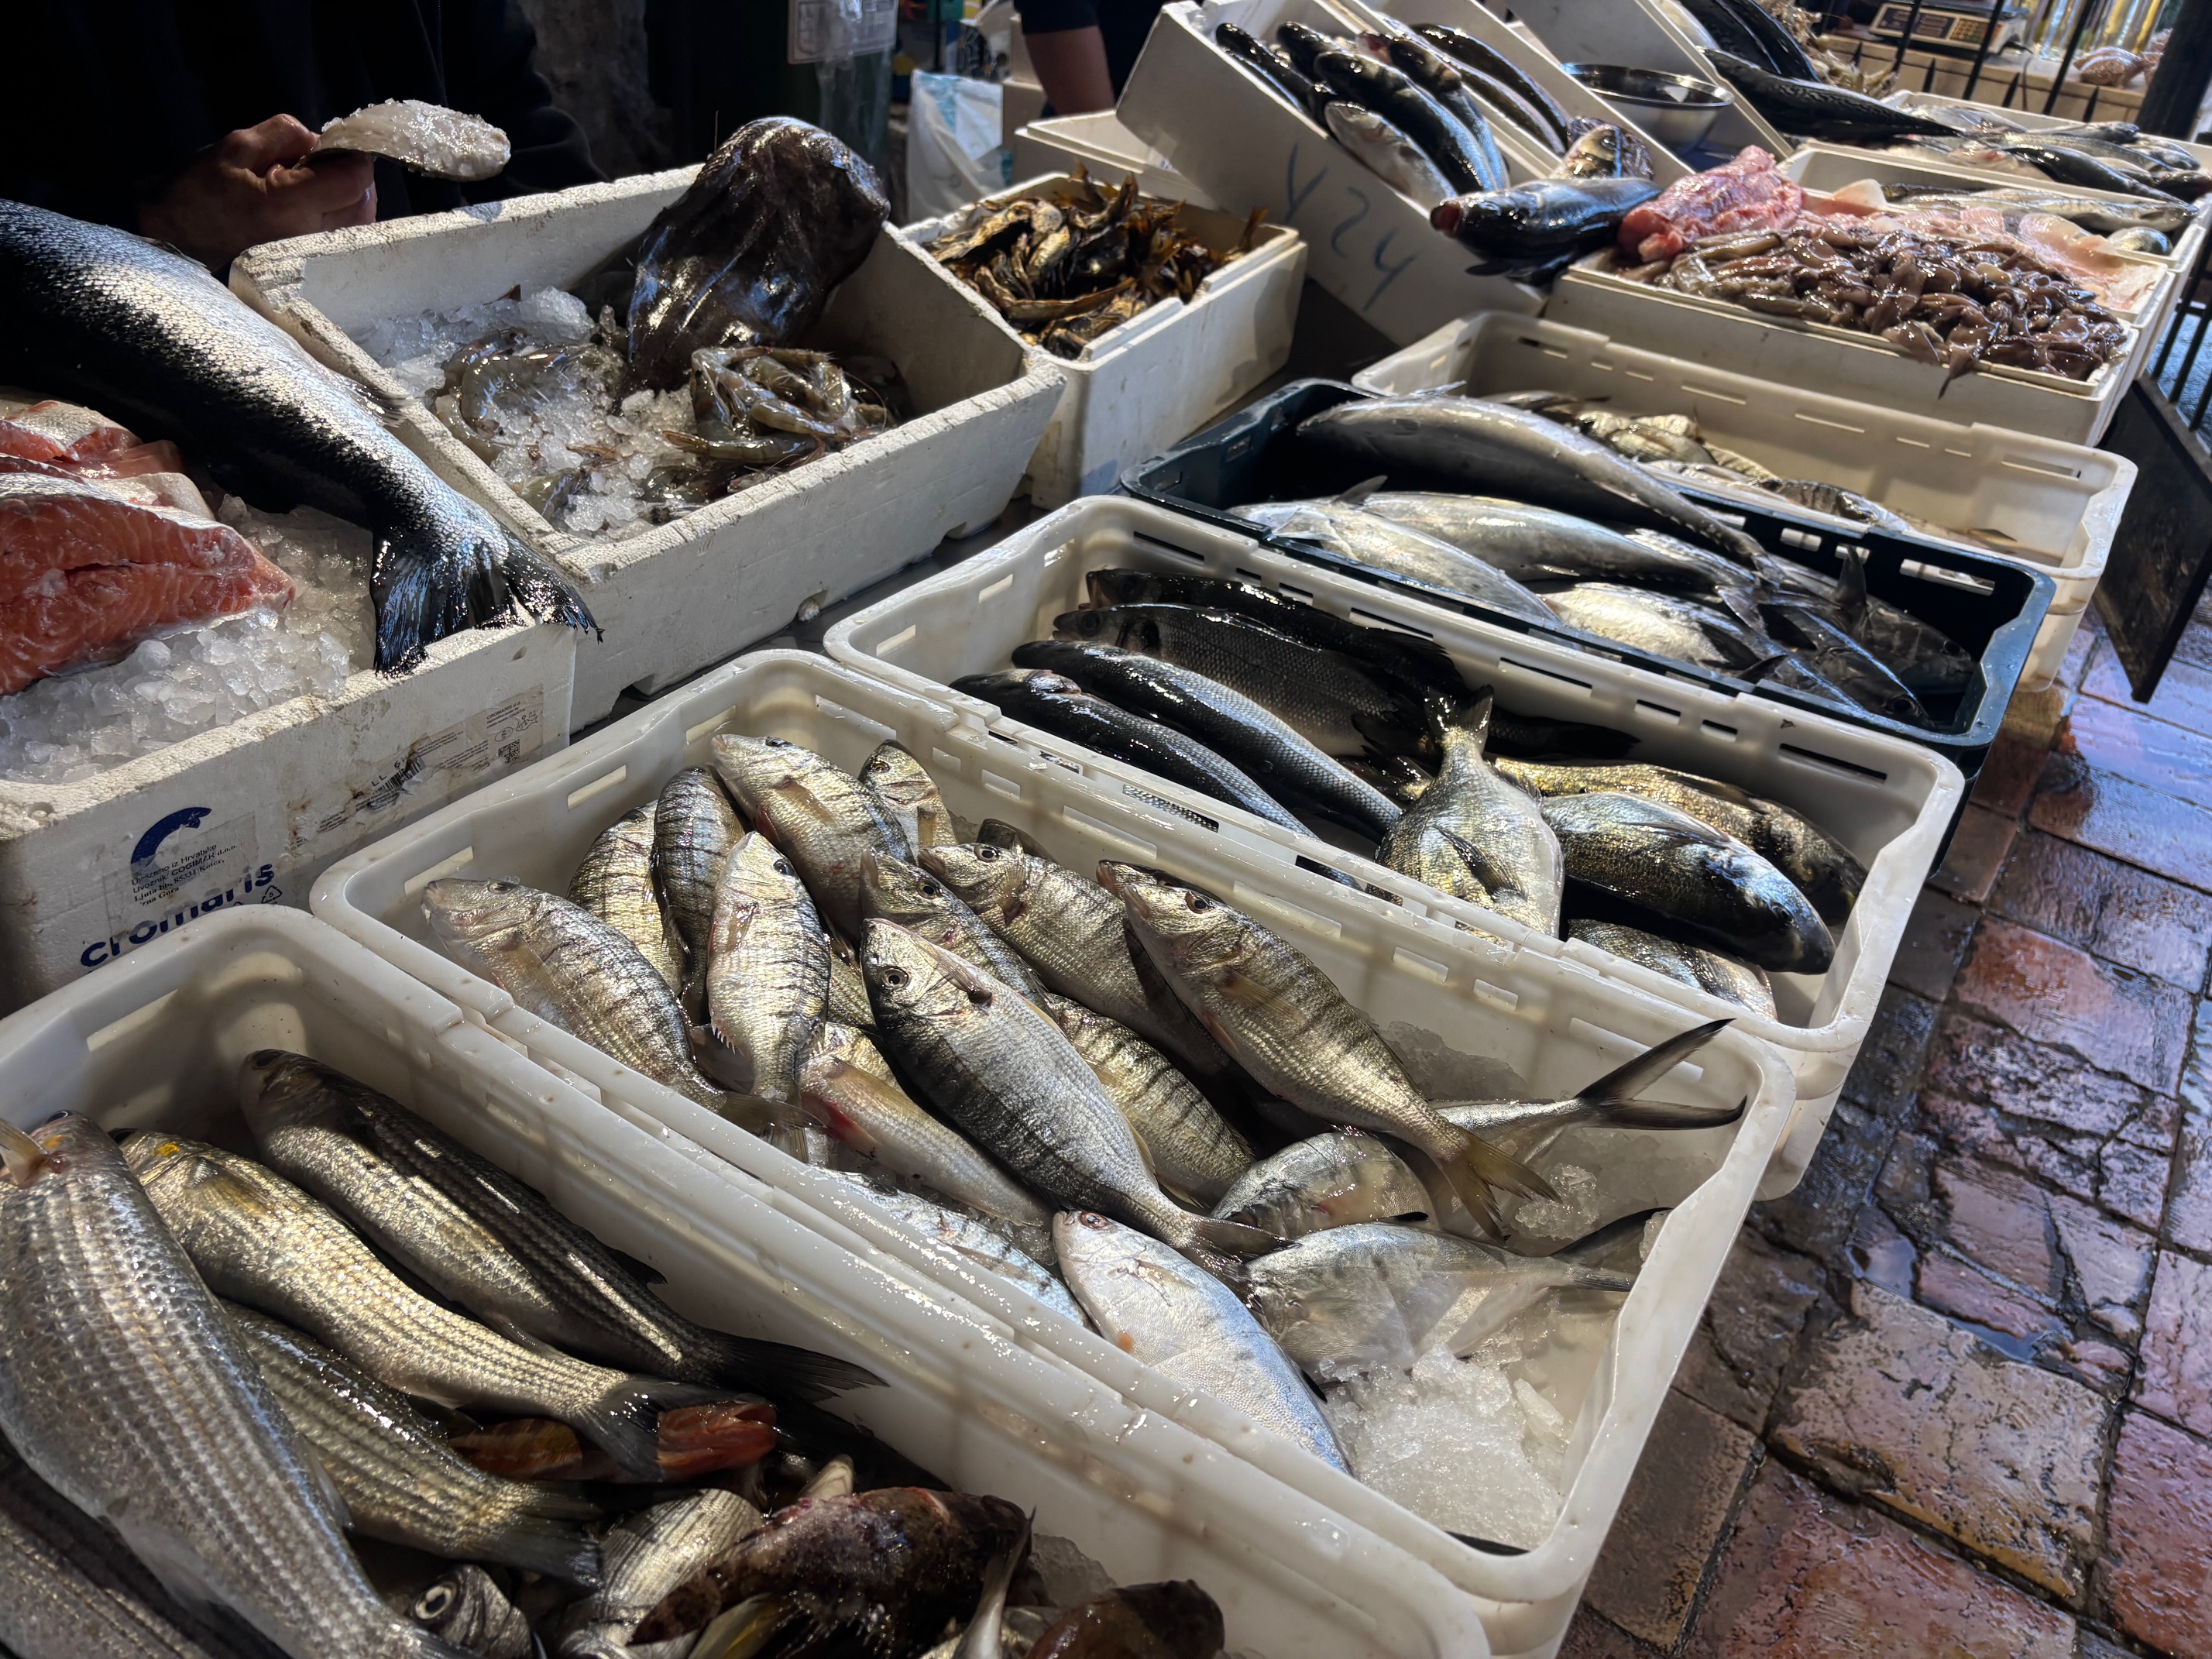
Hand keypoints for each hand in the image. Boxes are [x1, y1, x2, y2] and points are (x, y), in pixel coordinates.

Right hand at [137, 115, 376, 267]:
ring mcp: (313, 255)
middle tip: (320, 163)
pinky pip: (349, 236)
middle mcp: (309, 236)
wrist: (177, 237)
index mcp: (288, 205)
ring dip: (349, 195)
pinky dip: (344, 214)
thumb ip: (285, 135)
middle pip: (364, 201)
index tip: (337, 145)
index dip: (353, 156)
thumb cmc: (199, 190)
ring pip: (361, 221)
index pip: (354, 181)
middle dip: (351, 174)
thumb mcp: (237, 146)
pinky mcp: (313, 265)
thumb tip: (320, 140)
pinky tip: (316, 203)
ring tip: (314, 183)